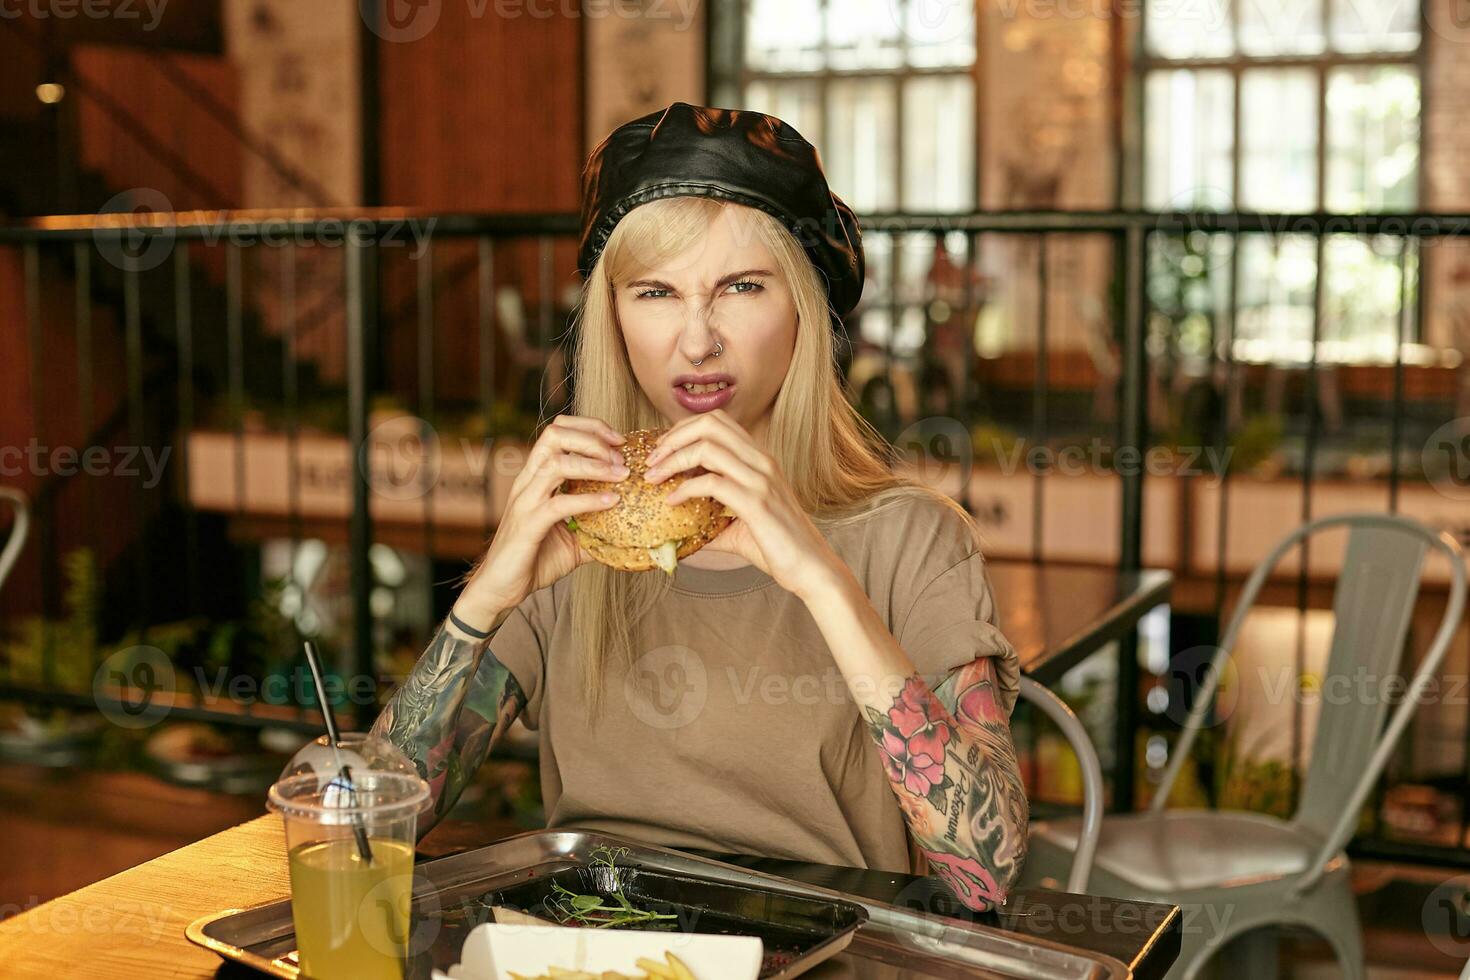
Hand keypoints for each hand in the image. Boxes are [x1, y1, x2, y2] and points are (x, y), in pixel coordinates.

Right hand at [454, 415, 627, 628]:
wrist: (501, 590)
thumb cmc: (535, 560)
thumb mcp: (574, 540)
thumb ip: (598, 527)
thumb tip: (634, 530)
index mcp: (536, 477)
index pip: (558, 431)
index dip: (590, 428)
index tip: (619, 441)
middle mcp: (528, 482)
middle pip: (555, 435)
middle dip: (592, 437)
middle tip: (620, 454)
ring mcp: (525, 502)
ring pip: (556, 464)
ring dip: (594, 464)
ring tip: (621, 473)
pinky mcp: (527, 526)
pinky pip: (559, 505)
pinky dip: (588, 500)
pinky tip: (610, 502)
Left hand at [642, 410, 844, 600]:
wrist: (812, 568)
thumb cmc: (778, 546)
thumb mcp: (740, 524)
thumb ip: (711, 518)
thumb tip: (677, 528)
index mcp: (759, 459)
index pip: (717, 421)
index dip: (683, 429)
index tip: (662, 451)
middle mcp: (762, 461)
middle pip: (709, 424)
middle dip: (673, 438)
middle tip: (652, 460)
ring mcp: (761, 479)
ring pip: (707, 448)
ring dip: (672, 460)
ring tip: (654, 478)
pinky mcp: (757, 503)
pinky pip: (711, 484)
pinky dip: (684, 489)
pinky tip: (672, 501)